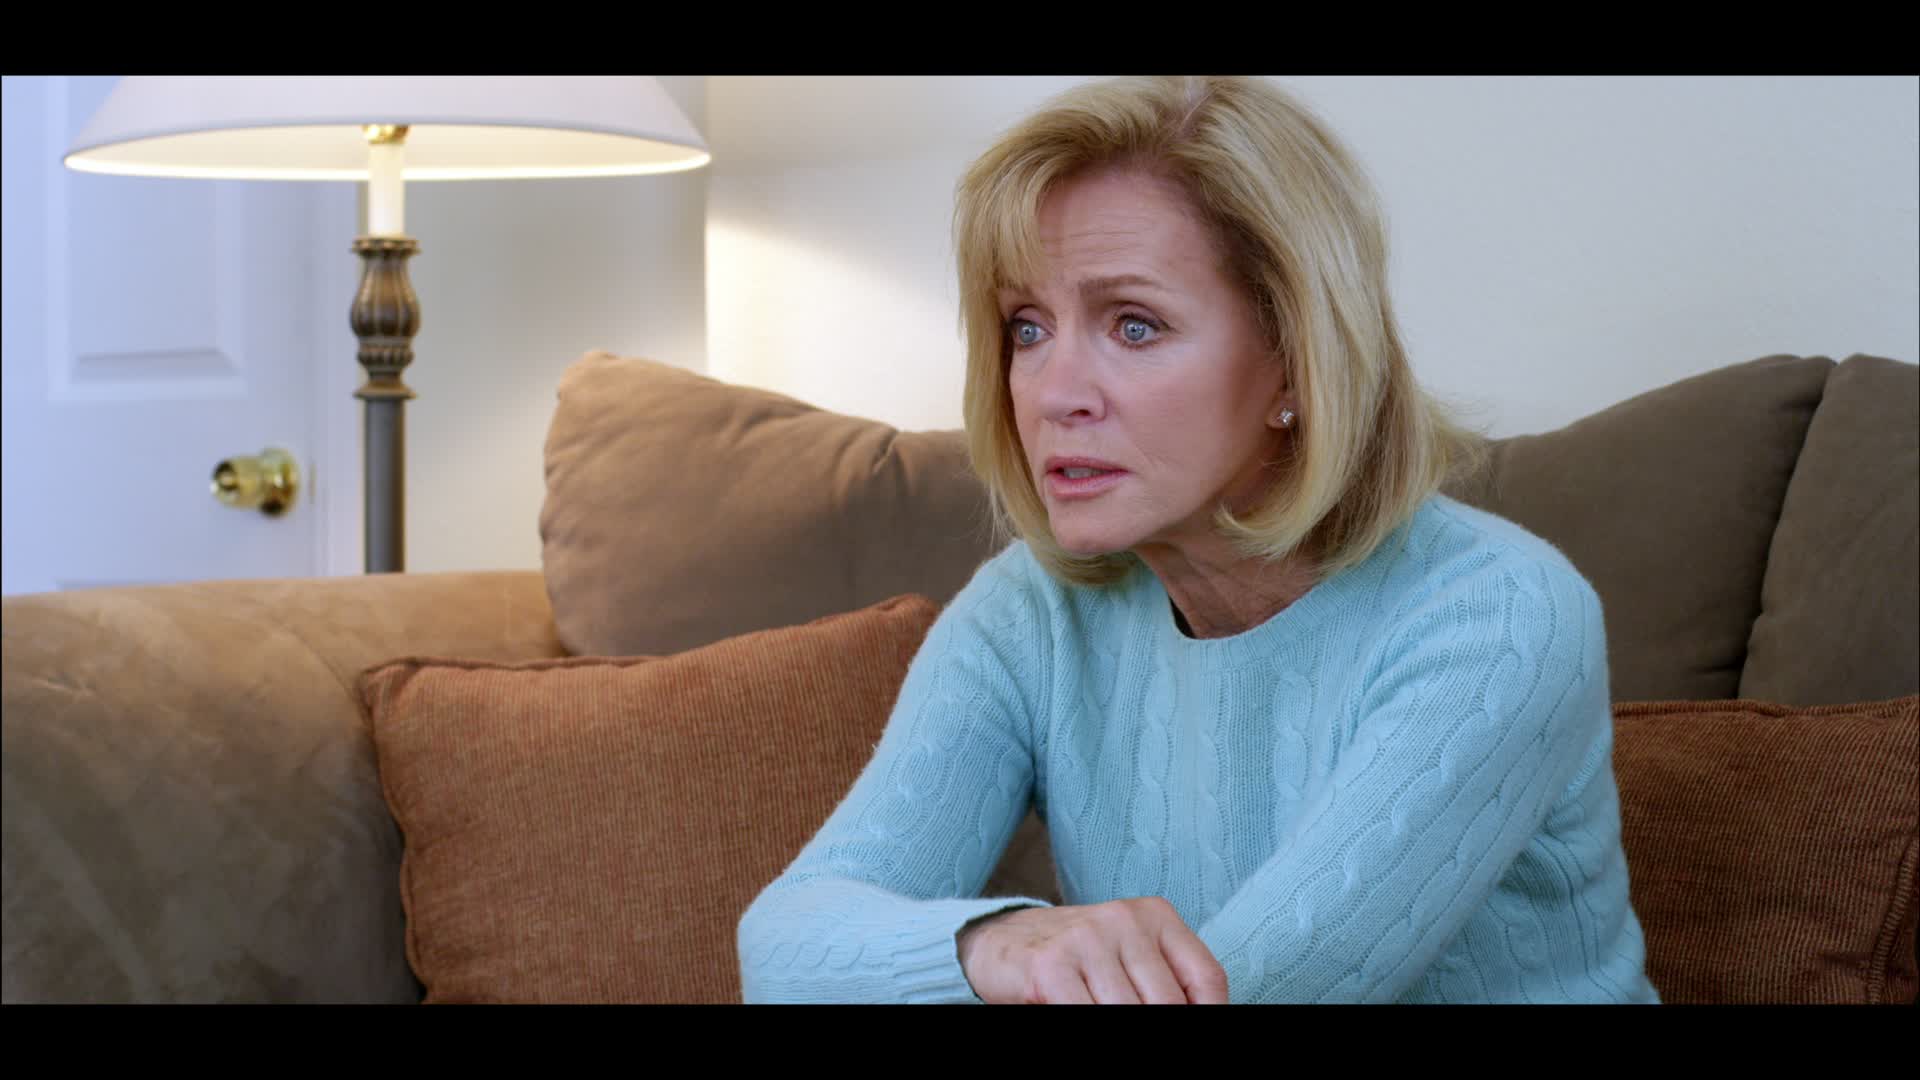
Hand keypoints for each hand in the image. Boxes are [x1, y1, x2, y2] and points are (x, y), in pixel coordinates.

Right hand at [957, 897, 1229, 1003]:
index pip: (1206, 979)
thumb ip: (1165, 982)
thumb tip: (1205, 1013)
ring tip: (1106, 1016)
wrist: (1003, 941)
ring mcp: (1086, 940)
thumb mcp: (1129, 956)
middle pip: (1169, 1004)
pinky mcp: (1051, 966)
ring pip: (1129, 1014)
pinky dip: (1089, 1025)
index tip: (1200, 1031)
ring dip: (1123, 1028)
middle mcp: (1124, 920)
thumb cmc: (1078, 960)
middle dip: (1163, 1028)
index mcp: (1155, 915)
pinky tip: (1079, 1018)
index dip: (1209, 1014)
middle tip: (1142, 1028)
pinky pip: (1085, 1016)